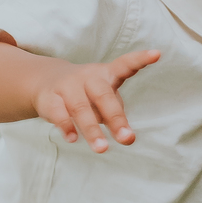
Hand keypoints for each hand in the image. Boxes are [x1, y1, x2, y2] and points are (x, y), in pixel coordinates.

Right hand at [33, 49, 159, 151]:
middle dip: (116, 119)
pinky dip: (66, 126)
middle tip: (127, 139)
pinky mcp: (50, 98)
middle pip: (104, 96)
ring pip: (81, 108)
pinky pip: (58, 113)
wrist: (44, 81)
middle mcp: (88, 77)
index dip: (140, 59)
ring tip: (102, 148)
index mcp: (106, 74)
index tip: (157, 54)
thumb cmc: (85, 92)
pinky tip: (73, 138)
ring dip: (92, 130)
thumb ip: (116, 114)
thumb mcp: (103, 96)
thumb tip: (127, 136)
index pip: (125, 64)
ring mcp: (67, 86)